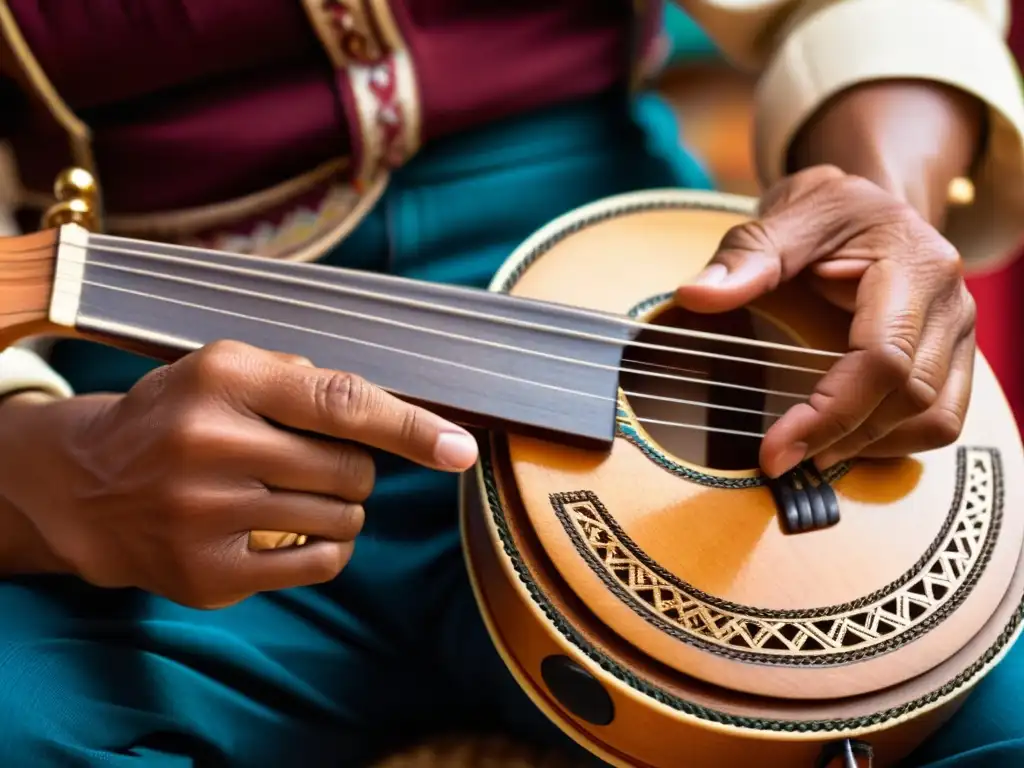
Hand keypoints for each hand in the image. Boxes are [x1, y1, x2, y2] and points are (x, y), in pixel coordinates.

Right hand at [2, 341, 477, 607]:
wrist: (88, 487)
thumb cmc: (179, 418)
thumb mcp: (225, 370)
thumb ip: (304, 379)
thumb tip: (398, 412)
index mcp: (223, 380)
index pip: (341, 402)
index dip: (411, 427)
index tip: (460, 448)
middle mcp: (211, 445)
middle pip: (353, 470)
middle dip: (354, 468)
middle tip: (312, 461)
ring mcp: (206, 516)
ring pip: (345, 520)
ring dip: (340, 507)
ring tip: (290, 492)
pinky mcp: (210, 574)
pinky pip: (322, 564)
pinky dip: (328, 546)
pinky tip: (291, 530)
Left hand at [675, 166, 976, 477]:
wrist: (870, 206)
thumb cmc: (827, 212)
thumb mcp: (783, 216)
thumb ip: (744, 256)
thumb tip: (695, 295)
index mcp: (915, 264)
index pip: (883, 357)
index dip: (829, 412)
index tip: (773, 448)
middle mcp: (951, 303)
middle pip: (912, 397)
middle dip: (842, 437)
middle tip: (778, 457)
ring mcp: (960, 334)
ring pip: (935, 418)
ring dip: (871, 446)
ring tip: (809, 453)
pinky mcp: (954, 358)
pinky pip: (940, 419)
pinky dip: (893, 441)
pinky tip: (842, 439)